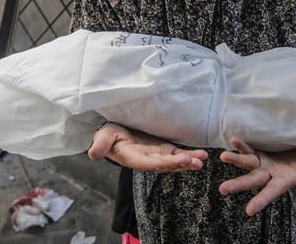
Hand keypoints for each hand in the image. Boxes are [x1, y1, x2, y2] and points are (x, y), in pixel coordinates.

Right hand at [88, 122, 207, 171]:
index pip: (144, 163)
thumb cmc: (109, 134)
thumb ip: (101, 145)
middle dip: (178, 164)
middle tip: (192, 161)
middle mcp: (147, 159)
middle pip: (163, 164)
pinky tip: (203, 156)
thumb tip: (93, 154)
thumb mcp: (103, 136)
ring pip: (174, 161)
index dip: (155, 163)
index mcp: (132, 157)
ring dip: (188, 161)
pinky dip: (191, 155)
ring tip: (201, 160)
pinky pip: (179, 154)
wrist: (117, 131)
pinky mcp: (165, 149)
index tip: (166, 162)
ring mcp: (157, 155)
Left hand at [218, 137, 295, 215]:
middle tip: (222, 189)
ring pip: (247, 162)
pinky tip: (233, 140)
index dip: (261, 200)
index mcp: (283, 180)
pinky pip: (250, 147)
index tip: (249, 210)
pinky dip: (242, 145)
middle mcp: (270, 172)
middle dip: (238, 184)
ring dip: (235, 160)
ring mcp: (264, 161)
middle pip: (253, 179)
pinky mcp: (261, 149)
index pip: (271, 192)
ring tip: (223, 156)